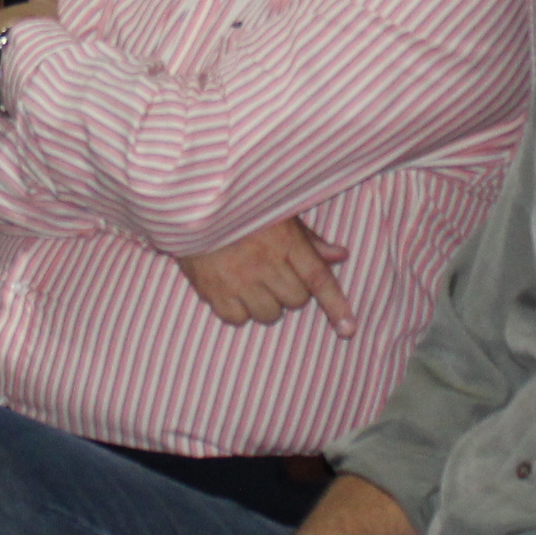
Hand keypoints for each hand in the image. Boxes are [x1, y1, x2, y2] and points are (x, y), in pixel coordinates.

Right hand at [180, 218, 354, 335]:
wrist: (187, 205)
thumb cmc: (238, 207)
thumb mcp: (277, 213)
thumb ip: (309, 238)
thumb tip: (341, 255)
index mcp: (284, 241)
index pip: (318, 278)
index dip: (336, 306)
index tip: (348, 329)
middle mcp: (265, 264)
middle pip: (295, 300)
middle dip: (290, 290)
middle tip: (272, 272)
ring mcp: (239, 280)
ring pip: (269, 314)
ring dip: (265, 303)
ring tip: (250, 281)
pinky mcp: (214, 292)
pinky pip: (237, 320)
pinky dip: (237, 310)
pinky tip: (230, 289)